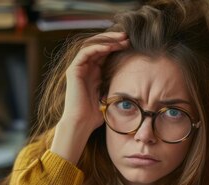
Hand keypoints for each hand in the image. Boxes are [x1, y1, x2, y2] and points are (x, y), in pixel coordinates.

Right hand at [51, 32, 129, 162]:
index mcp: (94, 72)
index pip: (105, 52)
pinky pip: (85, 52)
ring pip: (91, 45)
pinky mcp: (73, 70)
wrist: (82, 123)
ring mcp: (78, 68)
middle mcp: (85, 67)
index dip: (117, 45)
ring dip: (107, 40)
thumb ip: (117, 84)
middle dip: (113, 39)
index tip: (132, 44)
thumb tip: (135, 80)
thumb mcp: (111, 94)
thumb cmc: (96, 114)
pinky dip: (98, 47)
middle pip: (98, 45)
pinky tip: (110, 47)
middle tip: (127, 36)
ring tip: (121, 39)